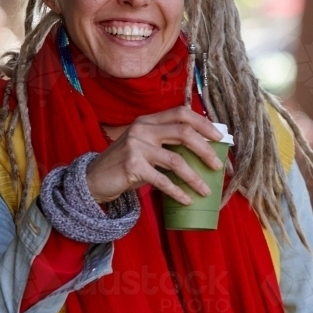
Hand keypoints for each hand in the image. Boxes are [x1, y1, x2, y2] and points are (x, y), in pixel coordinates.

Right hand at [86, 107, 222, 205]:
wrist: (93, 179)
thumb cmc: (125, 164)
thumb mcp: (144, 146)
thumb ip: (166, 143)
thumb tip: (203, 150)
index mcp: (148, 120)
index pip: (181, 113)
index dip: (203, 123)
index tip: (219, 137)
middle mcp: (142, 129)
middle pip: (183, 132)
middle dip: (205, 149)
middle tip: (217, 165)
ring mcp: (136, 146)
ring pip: (176, 160)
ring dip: (194, 177)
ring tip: (206, 190)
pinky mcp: (132, 166)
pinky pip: (162, 180)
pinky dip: (178, 192)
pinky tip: (186, 199)